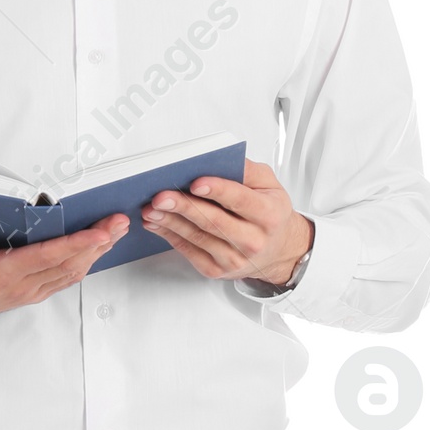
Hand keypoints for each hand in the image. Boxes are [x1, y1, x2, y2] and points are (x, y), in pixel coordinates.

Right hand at [0, 211, 128, 334]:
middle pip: (70, 263)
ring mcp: (28, 291)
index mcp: (2, 274)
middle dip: (99, 242)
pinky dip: (84, 262)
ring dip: (97, 252)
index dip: (77, 243)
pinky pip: (64, 278)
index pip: (48, 256)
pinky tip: (96, 249)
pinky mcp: (30, 292)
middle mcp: (21, 285)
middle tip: (120, 221)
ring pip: (72, 272)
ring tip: (116, 231)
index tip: (101, 232)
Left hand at [140, 160, 310, 284]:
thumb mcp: (269, 185)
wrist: (277, 250)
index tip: (196, 182)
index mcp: (269, 215)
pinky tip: (157, 223)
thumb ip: (247, 170)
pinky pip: (189, 252)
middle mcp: (253, 240)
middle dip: (185, 207)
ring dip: (170, 222)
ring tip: (151, 208)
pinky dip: (169, 236)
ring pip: (197, 238)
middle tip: (161, 196)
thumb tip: (218, 158)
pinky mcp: (217, 270)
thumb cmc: (270, 214)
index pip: (241, 200)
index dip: (217, 191)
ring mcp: (234, 259)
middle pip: (214, 222)